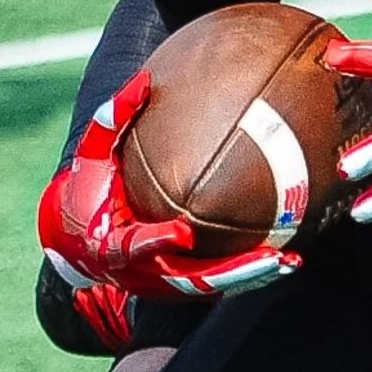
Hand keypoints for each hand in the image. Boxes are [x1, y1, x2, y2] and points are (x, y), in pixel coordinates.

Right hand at [37, 70, 308, 299]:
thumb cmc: (92, 188)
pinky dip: (251, 276)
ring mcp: (163, 283)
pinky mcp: (181, 287)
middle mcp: (141, 272)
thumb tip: (143, 83)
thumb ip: (114, 120)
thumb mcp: (95, 154)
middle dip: (227, 273)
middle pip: (188, 280)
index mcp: (112, 243)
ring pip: (211, 287)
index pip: (134, 246)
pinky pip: (220, 284)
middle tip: (267, 257)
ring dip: (250, 277)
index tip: (181, 233)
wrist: (82, 238)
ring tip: (288, 260)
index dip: (155, 242)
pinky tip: (287, 260)